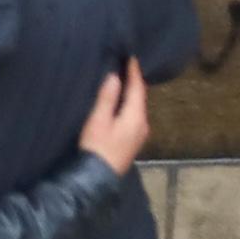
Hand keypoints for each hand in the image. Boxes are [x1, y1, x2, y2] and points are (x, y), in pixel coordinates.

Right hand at [77, 59, 150, 174]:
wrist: (97, 180)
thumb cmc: (96, 149)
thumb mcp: (98, 121)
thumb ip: (107, 98)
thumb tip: (115, 77)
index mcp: (136, 117)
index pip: (138, 89)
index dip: (134, 72)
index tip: (130, 57)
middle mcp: (143, 125)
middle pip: (139, 99)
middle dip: (133, 83)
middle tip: (125, 67)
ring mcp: (139, 136)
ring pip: (136, 109)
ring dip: (130, 96)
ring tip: (121, 84)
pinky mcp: (131, 143)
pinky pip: (132, 118)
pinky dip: (127, 108)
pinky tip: (119, 107)